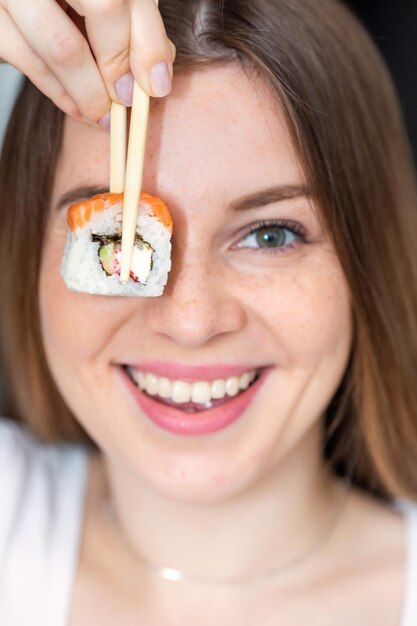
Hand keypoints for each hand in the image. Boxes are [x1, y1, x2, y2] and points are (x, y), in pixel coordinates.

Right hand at [0, 0, 175, 125]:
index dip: (148, 42)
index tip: (156, 85)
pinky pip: (30, 64)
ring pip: (64, 47)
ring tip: (104, 117)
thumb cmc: (61, 1)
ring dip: (91, 94)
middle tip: (127, 100)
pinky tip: (79, 110)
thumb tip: (156, 76)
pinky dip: (61, 96)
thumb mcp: (97, 1)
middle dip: (119, 64)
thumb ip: (133, 25)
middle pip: (104, 7)